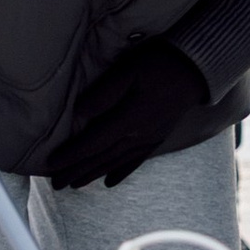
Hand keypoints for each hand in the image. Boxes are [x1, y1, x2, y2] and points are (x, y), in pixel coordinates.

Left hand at [45, 38, 218, 190]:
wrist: (198, 70)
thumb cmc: (161, 64)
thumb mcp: (129, 70)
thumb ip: (104, 92)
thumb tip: (79, 112)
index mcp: (129, 119)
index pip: (92, 143)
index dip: (70, 155)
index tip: (50, 165)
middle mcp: (138, 136)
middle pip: (101, 158)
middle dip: (76, 171)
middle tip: (55, 184)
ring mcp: (150, 139)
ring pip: (115, 163)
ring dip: (93, 175)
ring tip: (74, 185)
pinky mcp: (158, 138)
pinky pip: (136, 161)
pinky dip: (120, 173)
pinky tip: (109, 182)